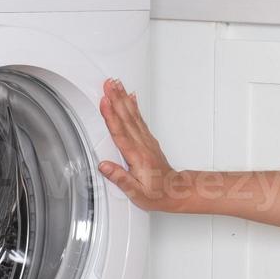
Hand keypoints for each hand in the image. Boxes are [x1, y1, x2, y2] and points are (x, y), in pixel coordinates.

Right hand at [96, 77, 187, 213]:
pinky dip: (134, 106)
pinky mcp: (148, 140)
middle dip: (116, 99)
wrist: (175, 191)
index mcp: (137, 157)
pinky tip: (131, 97)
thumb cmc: (156, 194)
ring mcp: (146, 141)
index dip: (111, 116)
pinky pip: (140, 119)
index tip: (104, 102)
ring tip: (116, 85)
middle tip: (108, 84)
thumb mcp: (136, 193)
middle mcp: (143, 145)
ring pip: (133, 115)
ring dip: (124, 98)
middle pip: (126, 118)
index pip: (120, 133)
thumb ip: (120, 178)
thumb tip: (104, 166)